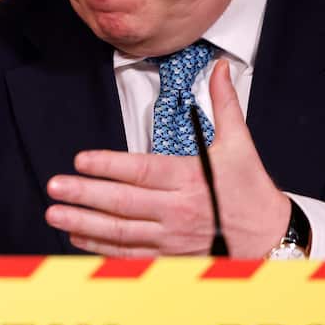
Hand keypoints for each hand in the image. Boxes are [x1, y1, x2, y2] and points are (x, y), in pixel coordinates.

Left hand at [45, 59, 289, 257]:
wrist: (270, 237)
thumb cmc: (251, 190)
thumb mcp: (240, 143)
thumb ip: (223, 104)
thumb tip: (220, 68)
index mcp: (190, 178)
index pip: (141, 170)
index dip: (108, 165)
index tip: (80, 160)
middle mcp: (177, 210)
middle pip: (123, 203)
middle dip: (85, 195)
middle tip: (55, 187)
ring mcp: (172, 237)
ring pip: (121, 232)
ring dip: (84, 223)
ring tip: (55, 213)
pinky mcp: (170, 256)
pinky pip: (130, 254)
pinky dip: (101, 247)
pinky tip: (78, 236)